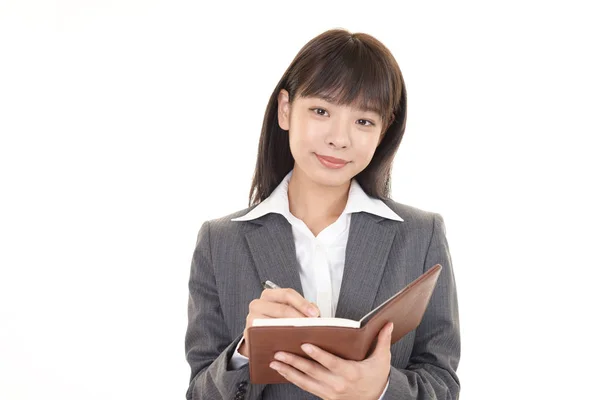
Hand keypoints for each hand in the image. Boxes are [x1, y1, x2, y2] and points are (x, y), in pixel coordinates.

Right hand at [238, 287, 319, 357]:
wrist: (258, 335)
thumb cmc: (276, 321)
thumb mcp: (288, 311)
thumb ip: (302, 308)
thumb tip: (315, 313)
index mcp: (268, 295)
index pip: (287, 294)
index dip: (303, 303)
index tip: (314, 314)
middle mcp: (257, 304)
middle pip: (282, 309)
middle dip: (299, 318)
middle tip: (312, 327)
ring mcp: (251, 319)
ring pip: (274, 324)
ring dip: (291, 330)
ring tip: (304, 336)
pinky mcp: (249, 335)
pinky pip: (266, 337)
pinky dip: (280, 341)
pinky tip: (292, 345)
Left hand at [269, 322, 393, 399]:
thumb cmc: (377, 378)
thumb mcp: (382, 360)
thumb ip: (382, 341)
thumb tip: (388, 323)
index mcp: (351, 373)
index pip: (331, 363)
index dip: (318, 355)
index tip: (305, 345)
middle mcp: (338, 385)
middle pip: (313, 372)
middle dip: (294, 362)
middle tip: (279, 352)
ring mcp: (330, 393)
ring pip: (305, 381)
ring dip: (288, 371)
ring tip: (275, 361)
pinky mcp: (325, 397)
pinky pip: (306, 388)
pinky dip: (293, 379)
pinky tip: (283, 371)